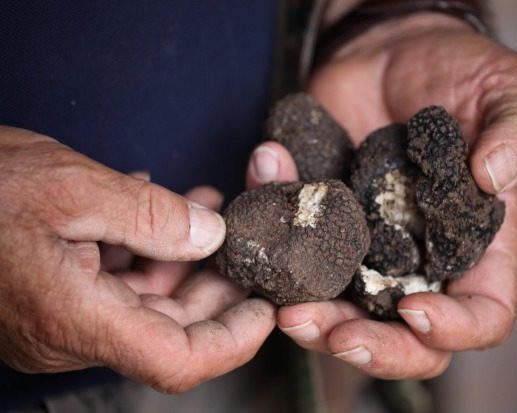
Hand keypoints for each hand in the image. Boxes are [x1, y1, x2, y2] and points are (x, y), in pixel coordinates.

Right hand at [0, 126, 275, 392]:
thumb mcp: (69, 187)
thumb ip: (149, 216)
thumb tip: (209, 235)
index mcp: (74, 318)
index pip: (178, 361)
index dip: (234, 340)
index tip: (267, 308)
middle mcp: (70, 332)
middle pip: (172, 330)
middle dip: (215, 287)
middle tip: (242, 241)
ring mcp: (60, 317)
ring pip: (148, 304)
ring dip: (185, 260)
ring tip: (207, 211)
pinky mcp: (54, 296)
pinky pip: (118, 284)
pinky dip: (149, 251)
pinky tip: (162, 210)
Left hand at [246, 13, 516, 379]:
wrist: (392, 52)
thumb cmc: (461, 72)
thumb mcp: (509, 90)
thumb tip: (496, 176)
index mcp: (475, 247)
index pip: (481, 315)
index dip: (454, 330)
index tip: (415, 311)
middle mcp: (417, 260)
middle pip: (402, 336)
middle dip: (367, 346)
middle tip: (329, 332)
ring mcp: (363, 248)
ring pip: (338, 312)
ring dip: (309, 318)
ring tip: (283, 305)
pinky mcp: (319, 223)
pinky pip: (290, 245)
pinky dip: (272, 223)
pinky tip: (268, 175)